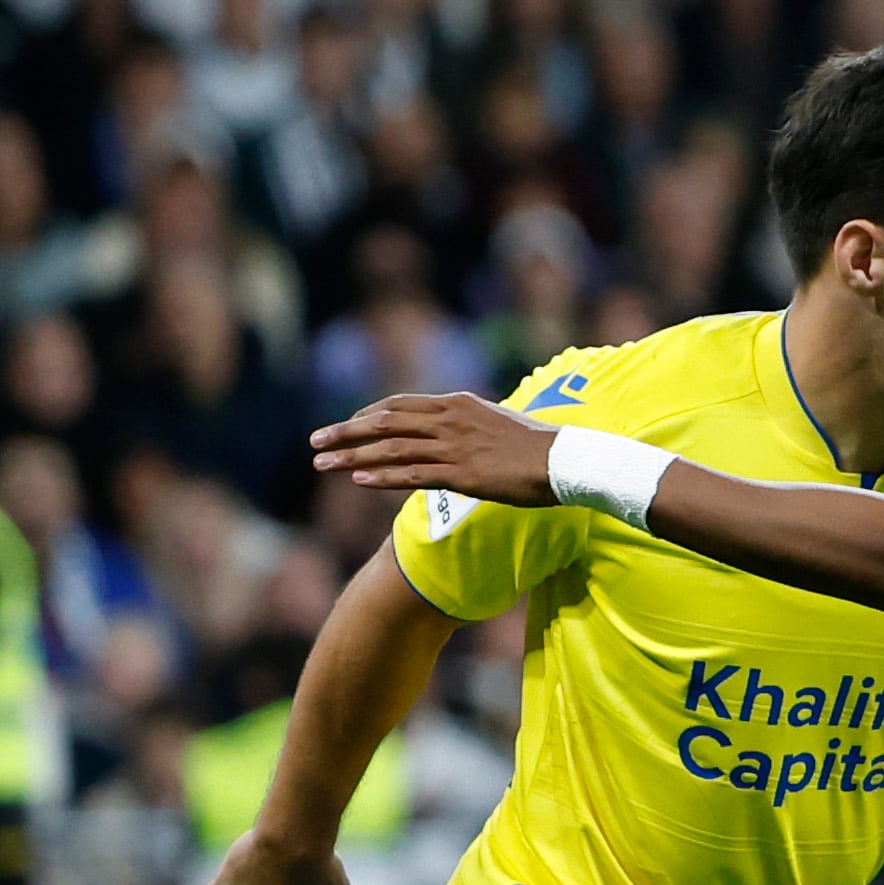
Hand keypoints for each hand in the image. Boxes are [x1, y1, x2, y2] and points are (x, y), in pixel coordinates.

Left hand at [312, 392, 559, 503]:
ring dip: (351, 456)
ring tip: (322, 464)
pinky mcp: (461, 474)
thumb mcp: (498, 422)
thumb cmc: (539, 446)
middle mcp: (448, 421)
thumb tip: (457, 432)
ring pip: (389, 449)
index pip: (400, 404)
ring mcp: (453, 447)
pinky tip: (358, 480)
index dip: (367, 414)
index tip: (348, 425)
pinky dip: (381, 476)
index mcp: (456, 404)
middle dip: (345, 432)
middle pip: (383, 423)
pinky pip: (411, 474)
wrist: (566, 460)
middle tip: (316, 441)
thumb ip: (469, 424)